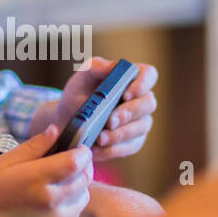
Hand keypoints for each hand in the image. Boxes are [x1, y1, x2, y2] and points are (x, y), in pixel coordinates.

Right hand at [0, 125, 92, 216]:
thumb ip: (35, 145)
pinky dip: (74, 200)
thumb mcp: (8, 160)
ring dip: (79, 184)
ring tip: (63, 180)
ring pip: (85, 193)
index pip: (74, 162)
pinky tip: (58, 197)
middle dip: (84, 165)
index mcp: (36, 179)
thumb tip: (55, 130)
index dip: (82, 152)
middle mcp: (50, 200)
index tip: (78, 148)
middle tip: (72, 161)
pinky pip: (78, 209)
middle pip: (85, 177)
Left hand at [34, 57, 158, 160]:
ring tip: (100, 138)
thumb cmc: (78, 94)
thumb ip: (95, 67)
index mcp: (132, 78)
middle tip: (110, 121)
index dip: (142, 84)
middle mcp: (141, 99)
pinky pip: (131, 146)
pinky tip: (97, 149)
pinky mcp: (133, 141)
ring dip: (121, 134)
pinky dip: (114, 149)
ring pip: (142, 127)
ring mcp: (140, 121)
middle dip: (129, 113)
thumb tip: (113, 66)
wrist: (68, 121)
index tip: (125, 94)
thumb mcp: (81, 78)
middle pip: (148, 103)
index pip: (149, 75)